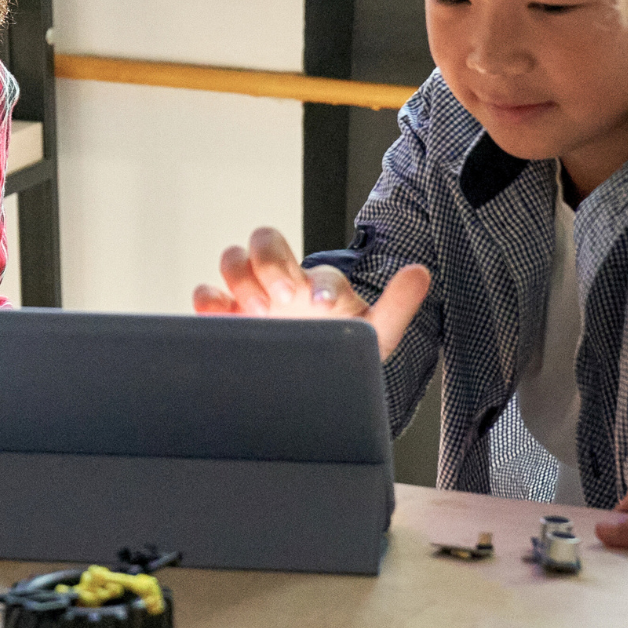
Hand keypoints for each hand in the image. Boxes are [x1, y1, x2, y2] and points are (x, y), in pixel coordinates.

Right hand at [192, 226, 430, 359]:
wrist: (310, 387)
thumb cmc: (340, 354)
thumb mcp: (373, 336)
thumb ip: (397, 305)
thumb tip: (421, 272)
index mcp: (318, 284)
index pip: (317, 269)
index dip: (318, 282)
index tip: (320, 302)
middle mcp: (283, 282)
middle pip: (265, 241)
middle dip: (271, 264)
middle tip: (282, 297)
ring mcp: (251, 297)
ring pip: (233, 259)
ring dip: (240, 278)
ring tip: (257, 311)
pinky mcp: (225, 317)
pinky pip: (206, 294)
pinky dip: (207, 299)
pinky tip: (218, 317)